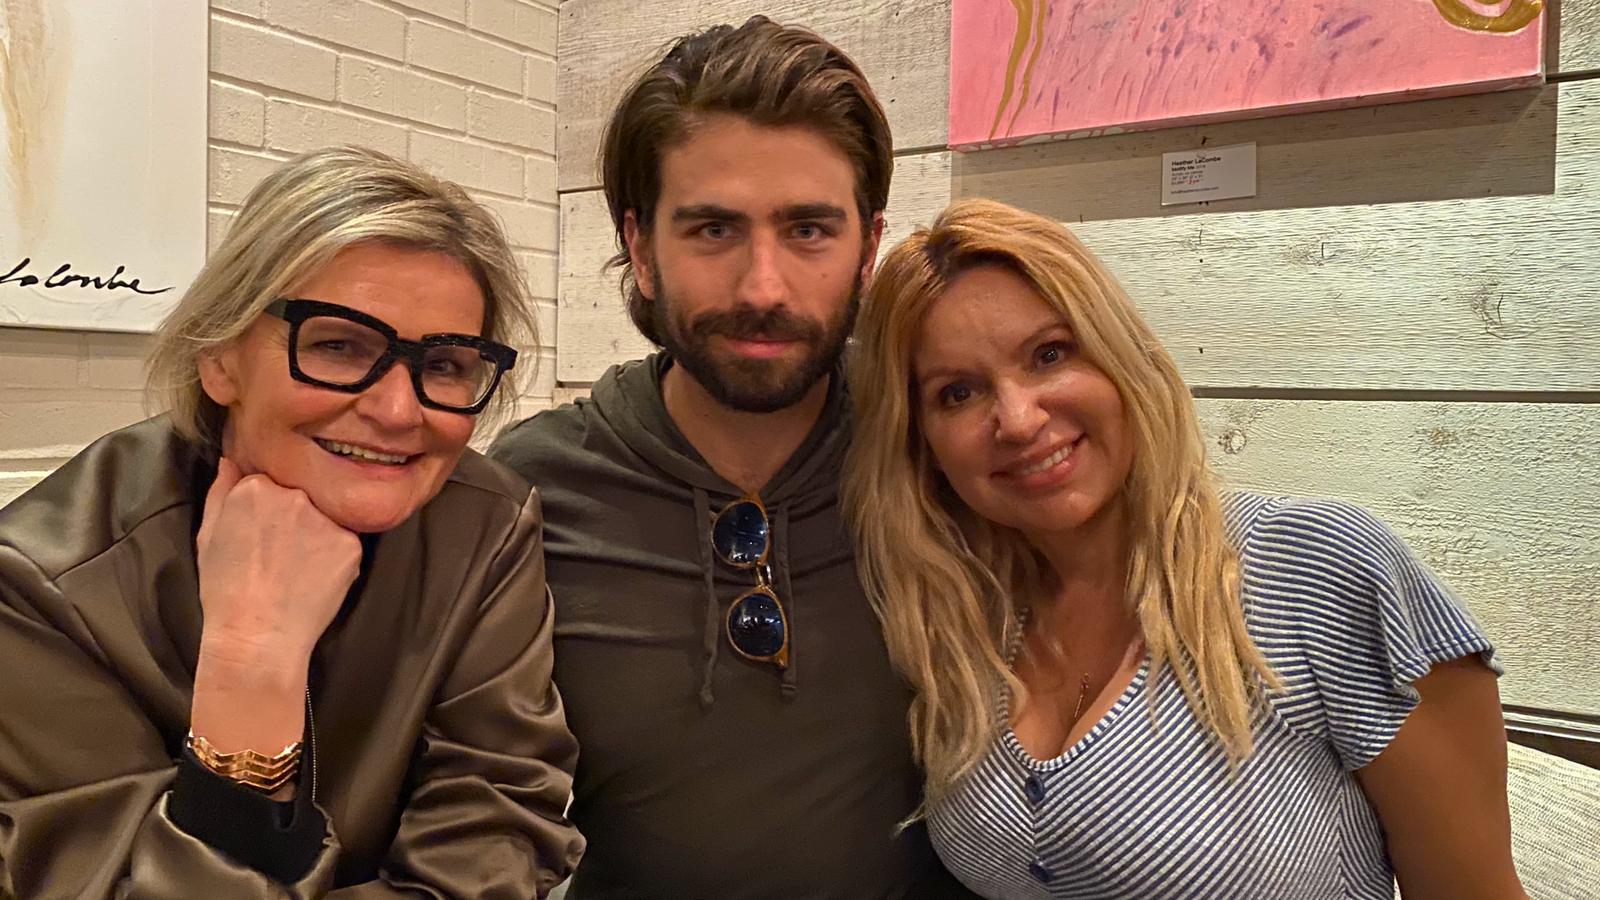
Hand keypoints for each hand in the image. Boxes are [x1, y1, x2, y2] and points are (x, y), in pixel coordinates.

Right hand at [195, 457, 362, 667]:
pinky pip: (346, 539)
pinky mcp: (351, 543)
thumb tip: (231, 460)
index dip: (269, 504)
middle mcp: (294, 495)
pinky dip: (335, 555)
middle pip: (303, 492)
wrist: (257, 635)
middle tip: (284, 549)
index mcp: (256, 487)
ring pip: (327, 514)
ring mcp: (325, 518)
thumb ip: (221, 491)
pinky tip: (316, 576)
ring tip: (299, 564)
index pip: (272, 478)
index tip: (263, 527)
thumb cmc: (225, 589)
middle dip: (296, 513)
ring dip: (318, 531)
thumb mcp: (208, 535)